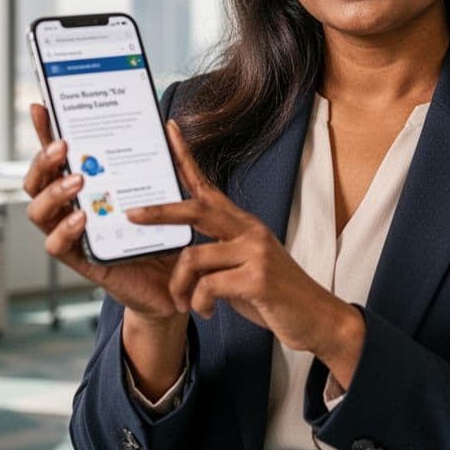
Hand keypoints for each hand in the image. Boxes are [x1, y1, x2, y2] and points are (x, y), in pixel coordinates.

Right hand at [22, 103, 180, 322]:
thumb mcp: (165, 194)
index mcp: (87, 189)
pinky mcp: (82, 261)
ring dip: (53, 192)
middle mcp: (72, 209)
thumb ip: (162, 164)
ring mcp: (74, 235)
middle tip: (63, 146)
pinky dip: (64, 230)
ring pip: (38, 212)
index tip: (41, 107)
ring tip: (77, 180)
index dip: (45, 133)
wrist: (177, 282)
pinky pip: (56, 246)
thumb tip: (168, 125)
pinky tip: (81, 217)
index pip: (58, 158)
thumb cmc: (165, 235)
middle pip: (37, 182)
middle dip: (43, 160)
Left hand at [127, 120, 365, 386]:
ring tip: (183, 303)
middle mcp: (250, 231)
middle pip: (195, 209)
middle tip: (131, 215)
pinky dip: (199, 303)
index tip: (169, 130)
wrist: (319, 319)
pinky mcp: (258, 278)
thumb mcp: (243, 269)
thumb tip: (182, 258)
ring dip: (179, 286)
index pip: (207, 186)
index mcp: (243, 225)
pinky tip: (208, 312)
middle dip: (159, 213)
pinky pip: (208, 287)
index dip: (185, 158)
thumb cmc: (276, 296)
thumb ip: (217, 257)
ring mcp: (255, 252)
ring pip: (192, 257)